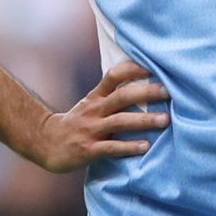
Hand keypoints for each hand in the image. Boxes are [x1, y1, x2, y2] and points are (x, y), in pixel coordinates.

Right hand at [36, 61, 167, 171]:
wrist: (46, 143)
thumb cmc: (77, 123)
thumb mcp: (91, 105)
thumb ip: (112, 97)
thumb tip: (145, 88)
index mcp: (96, 97)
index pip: (113, 76)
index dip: (132, 69)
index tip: (153, 66)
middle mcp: (95, 110)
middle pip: (122, 96)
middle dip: (147, 92)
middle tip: (169, 91)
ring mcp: (91, 129)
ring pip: (120, 121)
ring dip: (144, 120)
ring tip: (165, 120)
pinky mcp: (89, 149)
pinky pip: (111, 147)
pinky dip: (129, 147)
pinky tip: (145, 147)